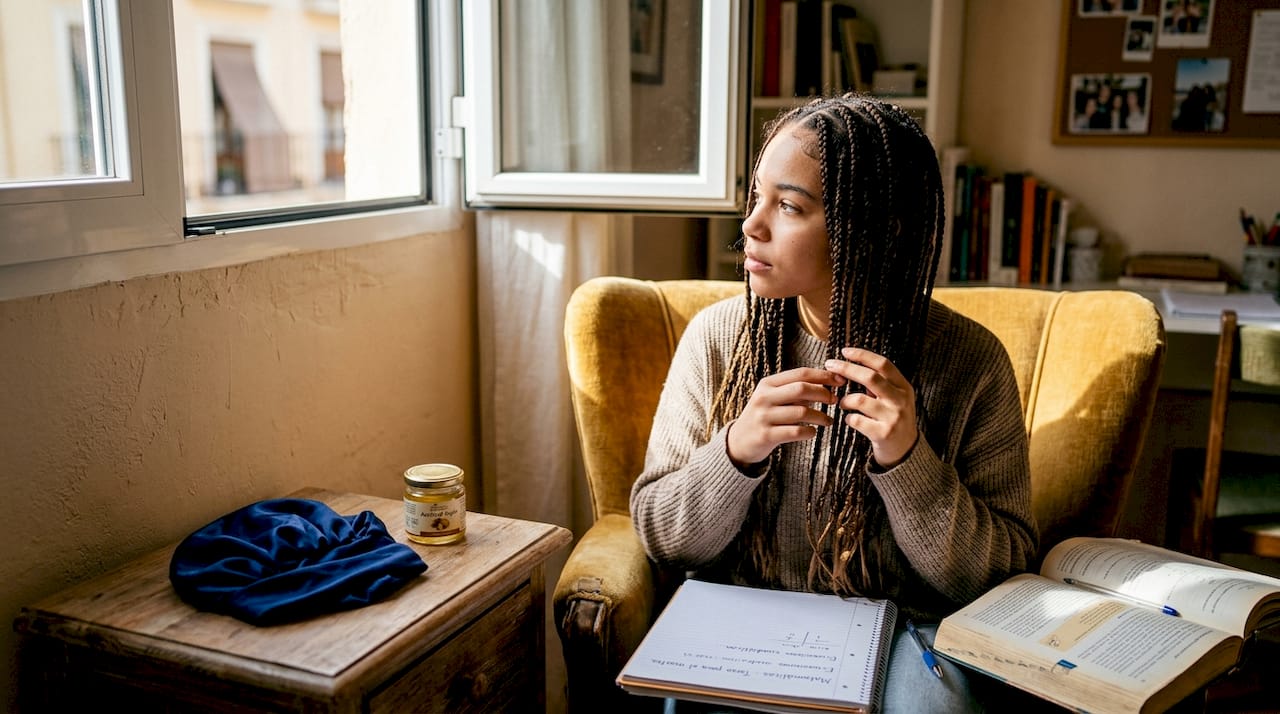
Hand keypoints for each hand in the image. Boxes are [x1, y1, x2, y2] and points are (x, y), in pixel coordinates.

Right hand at [726, 367, 842, 468]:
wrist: (739, 442)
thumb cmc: (765, 417)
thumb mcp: (774, 398)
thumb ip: (796, 391)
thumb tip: (827, 383)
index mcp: (768, 384)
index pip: (800, 374)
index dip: (823, 376)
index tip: (840, 380)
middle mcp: (764, 397)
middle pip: (801, 389)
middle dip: (823, 393)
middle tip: (835, 400)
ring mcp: (763, 416)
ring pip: (801, 411)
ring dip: (821, 416)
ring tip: (828, 420)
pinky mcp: (766, 435)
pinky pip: (796, 431)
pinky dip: (809, 432)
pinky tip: (812, 432)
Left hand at [823, 347, 917, 467]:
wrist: (905, 450)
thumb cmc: (893, 419)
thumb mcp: (895, 398)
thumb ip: (880, 383)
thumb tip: (850, 364)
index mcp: (904, 387)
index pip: (883, 364)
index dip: (862, 355)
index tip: (844, 351)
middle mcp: (900, 400)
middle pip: (870, 378)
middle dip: (846, 369)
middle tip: (830, 366)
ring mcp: (893, 417)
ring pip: (859, 399)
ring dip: (845, 399)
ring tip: (843, 403)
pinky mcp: (883, 433)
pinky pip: (856, 420)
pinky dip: (848, 418)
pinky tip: (850, 420)